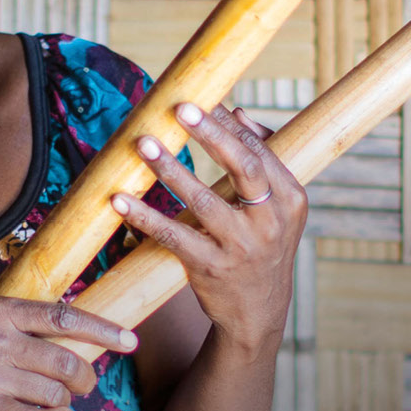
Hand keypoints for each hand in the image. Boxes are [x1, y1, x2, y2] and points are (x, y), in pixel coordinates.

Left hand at [112, 102, 306, 353]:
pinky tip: (120, 200)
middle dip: (211, 136)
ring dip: (171, 170)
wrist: (258, 311)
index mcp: (291, 199)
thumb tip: (237, 114)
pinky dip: (145, 217)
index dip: (228, 125)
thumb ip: (263, 159)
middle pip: (243, 168)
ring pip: (203, 201)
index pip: (259, 152)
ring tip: (144, 145)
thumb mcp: (279, 208)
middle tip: (180, 108)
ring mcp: (241, 247)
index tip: (200, 99)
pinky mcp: (211, 268)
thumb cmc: (263, 246)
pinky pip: (174, 236)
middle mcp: (271, 222)